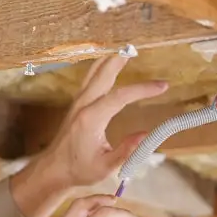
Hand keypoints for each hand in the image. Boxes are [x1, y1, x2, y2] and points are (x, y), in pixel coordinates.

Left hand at [37, 55, 168, 187]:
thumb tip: (147, 135)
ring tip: (127, 48)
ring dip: (110, 60)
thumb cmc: (78, 170)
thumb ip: (126, 151)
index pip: (120, 96)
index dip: (142, 89)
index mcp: (91, 119)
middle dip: (121, 59)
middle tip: (139, 46)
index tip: (163, 86)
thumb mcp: (104, 166)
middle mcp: (83, 106)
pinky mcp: (77, 105)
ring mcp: (78, 104)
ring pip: (94, 74)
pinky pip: (90, 80)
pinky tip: (110, 63)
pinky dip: (102, 68)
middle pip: (103, 75)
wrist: (53, 169)